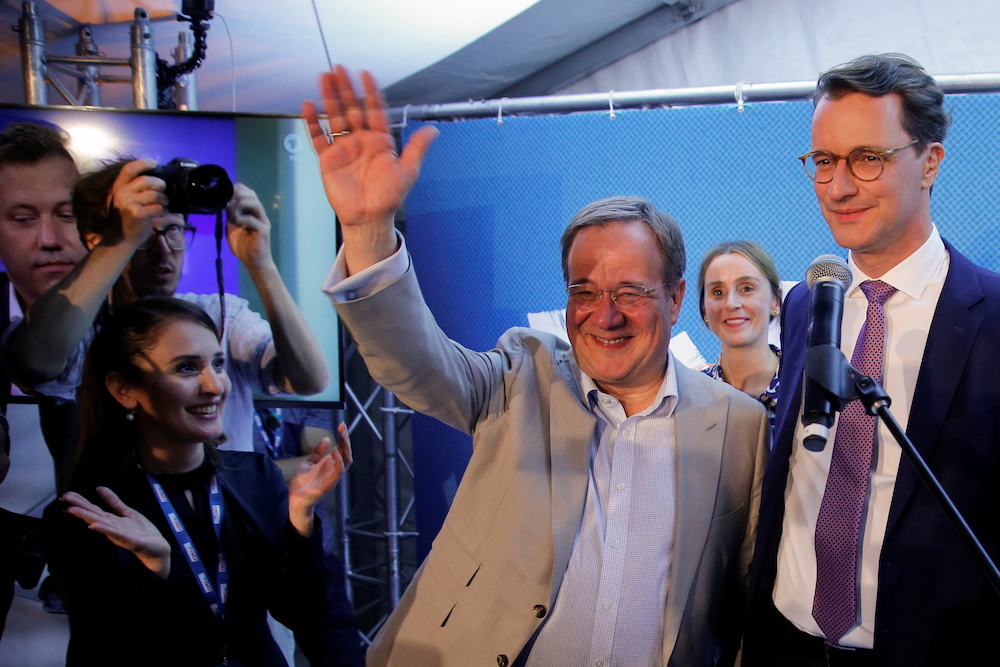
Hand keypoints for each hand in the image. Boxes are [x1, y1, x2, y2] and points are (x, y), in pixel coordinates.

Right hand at [62, 486, 170, 577]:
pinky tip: (95, 526)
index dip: (81, 501)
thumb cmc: (142, 532)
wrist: (158, 548)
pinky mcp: (130, 540)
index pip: (93, 509)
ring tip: (73, 510)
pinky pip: (116, 534)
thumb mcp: (128, 512)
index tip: (66, 494)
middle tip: (64, 498)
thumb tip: (99, 488)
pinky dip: (106, 530)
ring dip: (87, 517)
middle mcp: (112, 527)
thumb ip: (114, 502)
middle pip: (93, 515)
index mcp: (111, 520)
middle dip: (79, 506)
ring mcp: (120, 534)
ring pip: (101, 524)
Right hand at [104, 159, 168, 248]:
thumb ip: (135, 189)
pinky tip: (162, 212)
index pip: (129, 169)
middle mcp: (122, 194)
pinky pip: (159, 207)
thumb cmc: (128, 218)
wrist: (121, 238)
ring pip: (155, 195)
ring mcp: (129, 204)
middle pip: (146, 180)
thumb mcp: (125, 200)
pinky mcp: (138, 215)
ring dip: (164, 199)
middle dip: (160, 184)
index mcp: (118, 187)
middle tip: (163, 190)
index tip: (154, 163)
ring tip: (164, 204)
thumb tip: (156, 179)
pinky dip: (164, 210)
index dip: (143, 163)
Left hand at [225, 183, 272, 268]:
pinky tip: (234, 221)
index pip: (248, 194)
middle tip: (228, 196)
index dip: (238, 189)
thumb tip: (224, 203)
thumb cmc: (243, 247)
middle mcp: (259, 215)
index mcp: (252, 212)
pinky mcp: (264, 230)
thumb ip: (230, 215)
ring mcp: (263, 222)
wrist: (253, 263)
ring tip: (231, 206)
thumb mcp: (232, 227)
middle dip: (239, 192)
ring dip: (241, 202)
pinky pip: (252, 219)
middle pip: (253, 196)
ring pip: (255, 204)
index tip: (225, 190)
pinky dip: (241, 218)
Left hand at [287, 422, 352, 535]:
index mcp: (331, 464)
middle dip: (346, 440)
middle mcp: (334, 470)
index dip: (344, 438)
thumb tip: (326, 438)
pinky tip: (335, 451)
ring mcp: (333, 477)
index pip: (342, 449)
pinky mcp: (329, 484)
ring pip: (346, 461)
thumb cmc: (302, 483)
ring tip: (342, 436)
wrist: (295, 499)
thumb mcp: (309, 462)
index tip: (341, 425)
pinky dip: (339, 461)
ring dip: (345, 448)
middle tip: (342, 428)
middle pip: (347, 453)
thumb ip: (318, 452)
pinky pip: (338, 472)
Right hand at [302, 66, 437, 269]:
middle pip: (351, 108)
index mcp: (380, 141)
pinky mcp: (328, 160)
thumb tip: (433, 130)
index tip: (366, 74)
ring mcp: (344, 148)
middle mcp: (361, 141)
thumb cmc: (389, 198)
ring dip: (329, 98)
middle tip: (339, 69)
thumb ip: (417, 149)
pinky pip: (319, 138)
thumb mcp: (407, 171)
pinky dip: (313, 123)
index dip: (370, 92)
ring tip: (324, 79)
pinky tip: (309, 107)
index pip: (374, 110)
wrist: (369, 218)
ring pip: (334, 117)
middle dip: (346, 88)